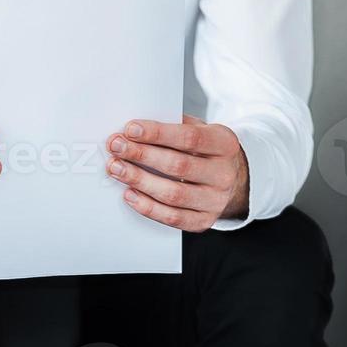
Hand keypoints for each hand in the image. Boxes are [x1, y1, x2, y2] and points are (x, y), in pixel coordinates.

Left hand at [105, 115, 249, 232]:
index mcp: (225, 144)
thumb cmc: (206, 151)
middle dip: (142, 155)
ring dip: (139, 181)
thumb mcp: (200, 130)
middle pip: (178, 166)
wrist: (231, 179)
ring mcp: (216, 200)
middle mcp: (224, 174)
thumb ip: (174, 126)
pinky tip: (129, 194)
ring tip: (117, 169)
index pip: (189, 137)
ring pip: (173, 194)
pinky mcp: (204, 221)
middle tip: (116, 147)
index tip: (130, 129)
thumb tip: (135, 128)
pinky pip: (172, 217)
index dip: (157, 133)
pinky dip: (147, 207)